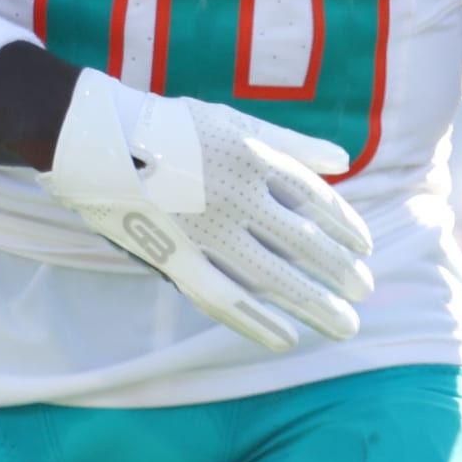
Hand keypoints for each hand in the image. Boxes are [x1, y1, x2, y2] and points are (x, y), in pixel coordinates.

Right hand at [43, 69, 373, 354]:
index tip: (367, 247)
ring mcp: (205, 229)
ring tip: (345, 326)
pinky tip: (286, 339)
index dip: (345, 226)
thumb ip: (290, 143)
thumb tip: (343, 159)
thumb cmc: (170, 127)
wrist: (94, 137)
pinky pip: (224, 297)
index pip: (315, 199)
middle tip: (366, 292)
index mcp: (253, 155)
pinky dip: (257, 322)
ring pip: (273, 276)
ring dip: (313, 304)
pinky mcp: (174, 257)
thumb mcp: (233, 122)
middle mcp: (235, 194)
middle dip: (340, 271)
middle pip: (303, 242)